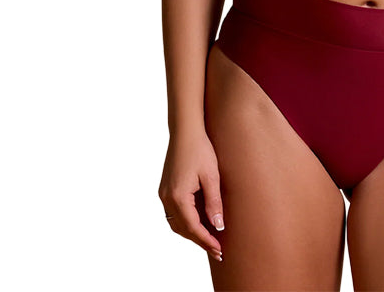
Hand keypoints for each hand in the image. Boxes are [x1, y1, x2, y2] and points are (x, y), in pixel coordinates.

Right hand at [158, 130, 224, 261]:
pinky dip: (186, 222)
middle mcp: (167, 198)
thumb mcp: (212, 177)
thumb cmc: (201, 150)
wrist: (185, 131)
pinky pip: (174, 213)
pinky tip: (199, 222)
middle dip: (199, 241)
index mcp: (178, 197)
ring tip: (209, 239)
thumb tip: (218, 226)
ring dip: (191, 233)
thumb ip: (214, 203)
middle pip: (182, 229)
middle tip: (217, 250)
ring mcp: (164, 194)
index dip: (207, 241)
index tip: (220, 251)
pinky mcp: (165, 189)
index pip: (193, 228)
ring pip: (176, 223)